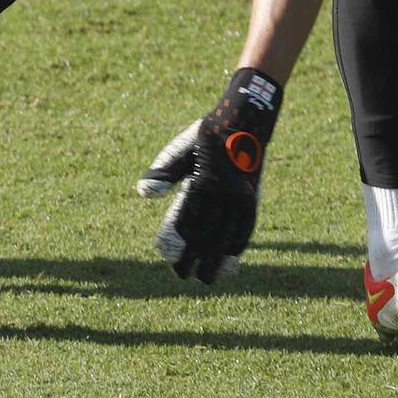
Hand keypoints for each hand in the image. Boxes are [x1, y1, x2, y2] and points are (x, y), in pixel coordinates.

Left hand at [143, 69, 281, 283]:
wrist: (246, 119)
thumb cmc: (205, 135)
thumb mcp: (181, 148)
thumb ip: (162, 172)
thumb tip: (143, 194)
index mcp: (205, 180)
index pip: (189, 223)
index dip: (180, 245)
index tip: (171, 262)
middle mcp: (227, 193)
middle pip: (209, 235)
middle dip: (196, 258)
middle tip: (183, 276)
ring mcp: (243, 197)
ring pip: (229, 237)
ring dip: (217, 260)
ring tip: (206, 278)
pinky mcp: (254, 199)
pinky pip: (246, 229)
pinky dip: (237, 248)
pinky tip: (231, 263)